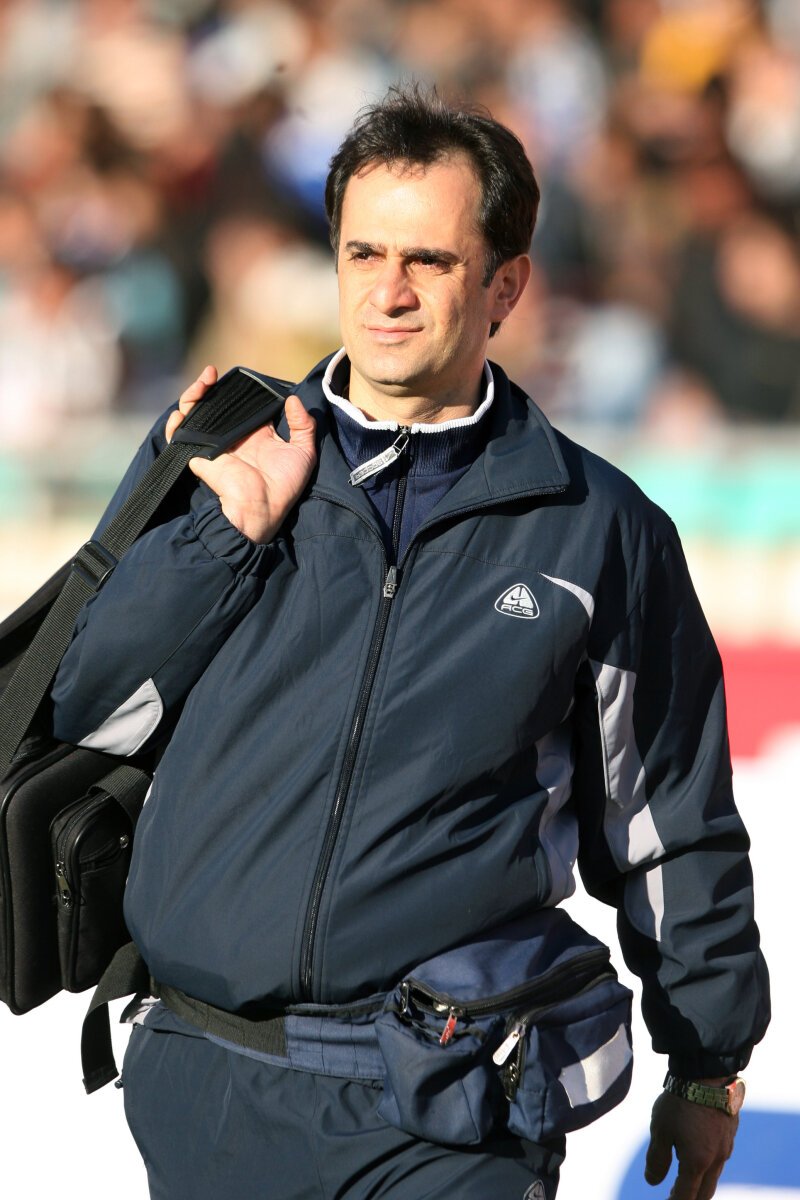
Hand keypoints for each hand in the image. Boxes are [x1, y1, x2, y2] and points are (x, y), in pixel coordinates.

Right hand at [166, 365, 316, 542]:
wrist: (261, 508)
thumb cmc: (284, 485)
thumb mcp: (304, 452)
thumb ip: (303, 425)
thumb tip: (294, 399)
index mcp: (255, 433)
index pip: (241, 404)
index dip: (237, 389)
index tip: (239, 376)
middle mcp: (232, 435)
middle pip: (214, 404)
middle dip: (209, 386)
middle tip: (212, 373)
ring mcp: (214, 443)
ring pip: (195, 414)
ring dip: (192, 395)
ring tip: (202, 382)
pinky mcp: (199, 453)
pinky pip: (178, 437)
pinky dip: (174, 423)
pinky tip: (181, 411)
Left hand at [645, 1089, 737, 1199]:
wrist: (708, 1073)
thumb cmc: (680, 1101)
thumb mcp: (660, 1129)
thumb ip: (657, 1158)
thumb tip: (652, 1181)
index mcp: (697, 1162)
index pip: (685, 1196)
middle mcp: (716, 1160)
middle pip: (704, 1193)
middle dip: (690, 1198)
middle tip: (675, 1197)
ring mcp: (726, 1147)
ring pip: (714, 1176)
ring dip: (700, 1183)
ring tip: (686, 1180)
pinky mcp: (730, 1134)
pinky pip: (720, 1158)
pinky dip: (708, 1165)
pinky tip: (700, 1156)